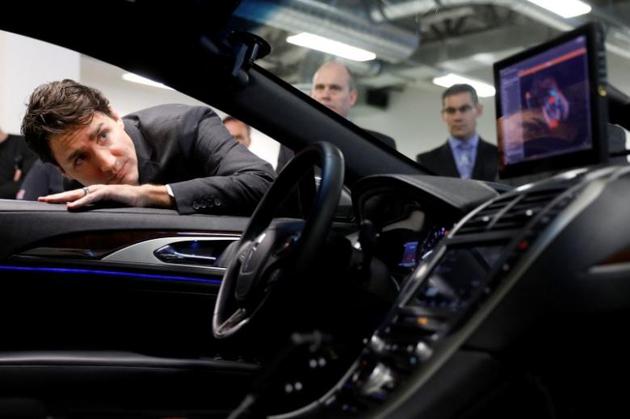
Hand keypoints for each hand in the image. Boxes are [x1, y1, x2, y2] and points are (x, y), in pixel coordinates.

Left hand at [38, 184, 173, 209]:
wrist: (144, 197)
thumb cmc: (129, 203)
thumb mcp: (111, 208)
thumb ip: (99, 210)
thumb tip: (89, 217)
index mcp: (96, 194)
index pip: (75, 196)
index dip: (61, 199)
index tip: (47, 202)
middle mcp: (96, 190)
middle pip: (72, 193)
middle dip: (56, 197)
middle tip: (41, 200)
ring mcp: (102, 190)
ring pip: (79, 194)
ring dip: (64, 198)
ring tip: (52, 201)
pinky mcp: (109, 192)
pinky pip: (92, 197)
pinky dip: (82, 201)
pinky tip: (73, 205)